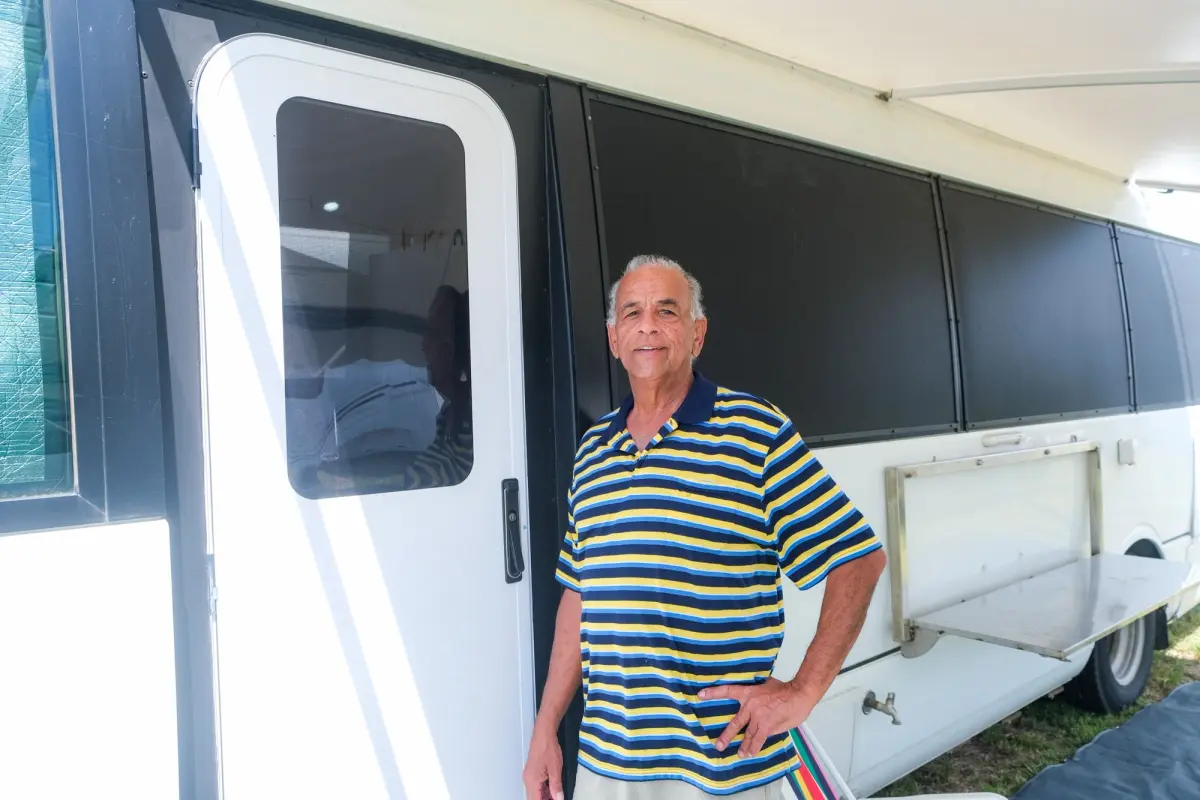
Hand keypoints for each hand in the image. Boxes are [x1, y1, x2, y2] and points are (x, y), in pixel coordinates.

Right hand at [522, 724, 563, 799]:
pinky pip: (536, 785)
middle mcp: (528, 779)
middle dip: (545, 799)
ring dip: (545, 795)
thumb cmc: (548, 747)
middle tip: (557, 798)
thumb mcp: (555, 769)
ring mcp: (529, 775)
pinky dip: (544, 789)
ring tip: (556, 794)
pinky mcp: (532, 771)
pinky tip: (552, 788)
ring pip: (535, 792)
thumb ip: (556, 786)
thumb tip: (558, 798)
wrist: (543, 733)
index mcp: (532, 780)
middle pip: (535, 797)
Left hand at [699, 678, 814, 757]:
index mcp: (748, 693)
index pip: (727, 691)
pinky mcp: (768, 726)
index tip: (700, 695)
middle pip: (735, 723)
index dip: (713, 693)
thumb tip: (753, 703)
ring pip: (747, 734)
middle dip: (726, 736)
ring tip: (739, 754)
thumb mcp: (766, 685)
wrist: (799, 694)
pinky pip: (759, 739)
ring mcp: (758, 718)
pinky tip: (751, 754)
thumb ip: (757, 695)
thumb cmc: (785, 689)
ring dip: (743, 746)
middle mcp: (750, 706)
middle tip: (718, 746)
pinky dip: (755, 747)